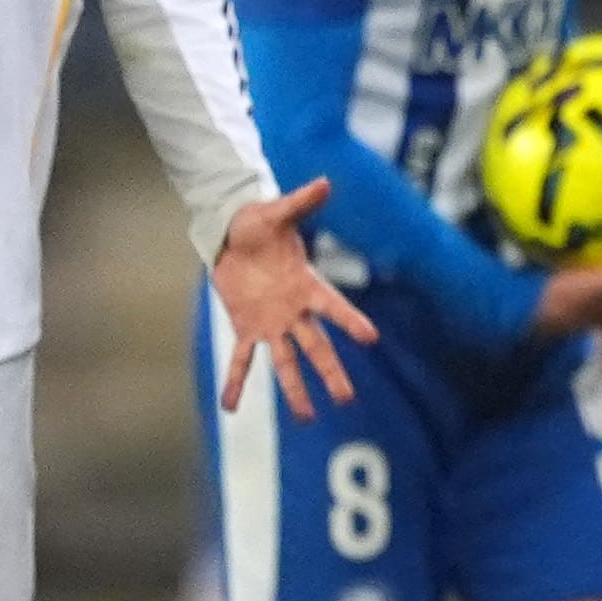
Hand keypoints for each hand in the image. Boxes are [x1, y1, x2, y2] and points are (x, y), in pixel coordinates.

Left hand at [209, 177, 373, 412]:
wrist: (234, 235)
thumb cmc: (259, 223)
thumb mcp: (276, 213)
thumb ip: (300, 202)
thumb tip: (325, 182)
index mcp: (305, 285)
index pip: (333, 306)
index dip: (350, 321)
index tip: (371, 338)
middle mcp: (294, 311)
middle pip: (317, 347)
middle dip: (331, 372)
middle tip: (347, 399)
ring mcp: (272, 324)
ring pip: (288, 362)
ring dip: (296, 390)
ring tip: (307, 418)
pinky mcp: (247, 328)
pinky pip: (243, 359)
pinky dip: (236, 382)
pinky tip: (230, 407)